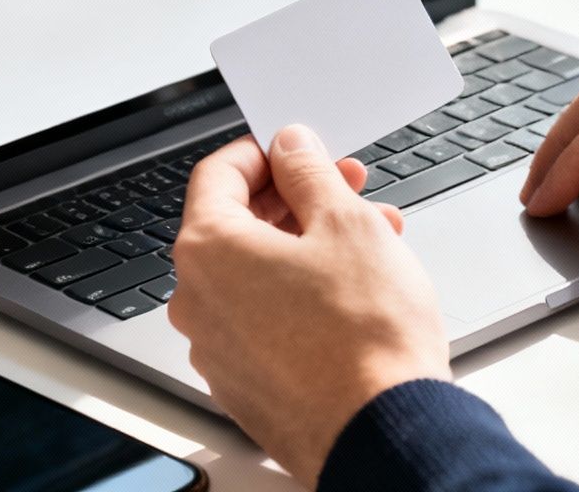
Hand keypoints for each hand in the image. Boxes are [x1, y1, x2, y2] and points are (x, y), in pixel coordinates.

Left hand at [169, 127, 450, 485]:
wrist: (381, 430)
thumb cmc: (363, 336)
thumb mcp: (345, 223)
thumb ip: (309, 173)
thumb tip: (291, 148)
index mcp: (208, 252)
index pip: (217, 174)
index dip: (264, 151)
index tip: (296, 148)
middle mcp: (197, 301)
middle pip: (236, 225)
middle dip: (297, 199)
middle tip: (346, 188)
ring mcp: (217, 349)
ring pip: (256, 274)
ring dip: (308, 246)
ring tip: (372, 240)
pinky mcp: (244, 384)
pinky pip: (264, 319)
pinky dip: (301, 294)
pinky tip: (355, 290)